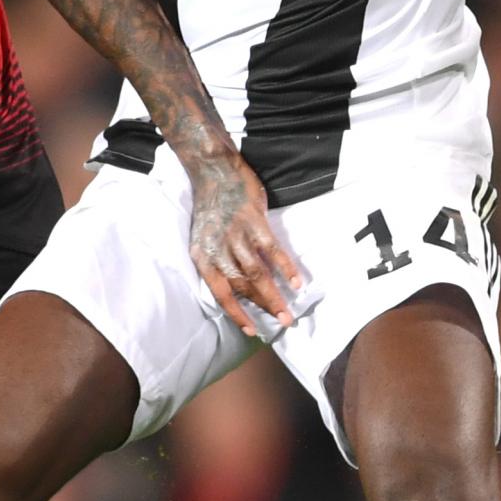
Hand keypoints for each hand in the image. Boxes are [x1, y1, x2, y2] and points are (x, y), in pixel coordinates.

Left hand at [187, 155, 305, 336]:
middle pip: (243, 287)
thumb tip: (240, 285)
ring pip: (258, 274)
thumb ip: (220, 260)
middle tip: (282, 323)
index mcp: (203, 256)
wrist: (213, 170)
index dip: (237, 314)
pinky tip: (297, 281)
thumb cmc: (211, 206)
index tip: (252, 330)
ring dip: (274, 295)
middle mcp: (218, 249)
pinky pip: (272, 250)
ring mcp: (236, 235)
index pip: (220, 293)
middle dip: (263, 308)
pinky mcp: (254, 221)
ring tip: (288, 311)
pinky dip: (285, 267)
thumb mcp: (206, 238)